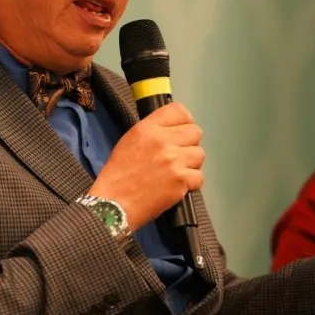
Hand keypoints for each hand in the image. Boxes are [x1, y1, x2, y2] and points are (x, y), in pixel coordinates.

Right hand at [89, 102, 203, 230]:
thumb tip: (173, 129)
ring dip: (191, 164)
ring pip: (200, 154)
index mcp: (148, 128)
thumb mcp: (130, 140)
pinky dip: (191, 183)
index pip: (178, 110)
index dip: (184, 120)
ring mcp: (174, 161)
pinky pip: (199, 177)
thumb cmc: (118, 173)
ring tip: (176, 172)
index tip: (181, 130)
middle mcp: (163, 141)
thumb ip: (152, 131)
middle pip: (195, 132)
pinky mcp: (181, 181)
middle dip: (189, 143)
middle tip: (178, 155)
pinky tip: (177, 186)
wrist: (114, 203)